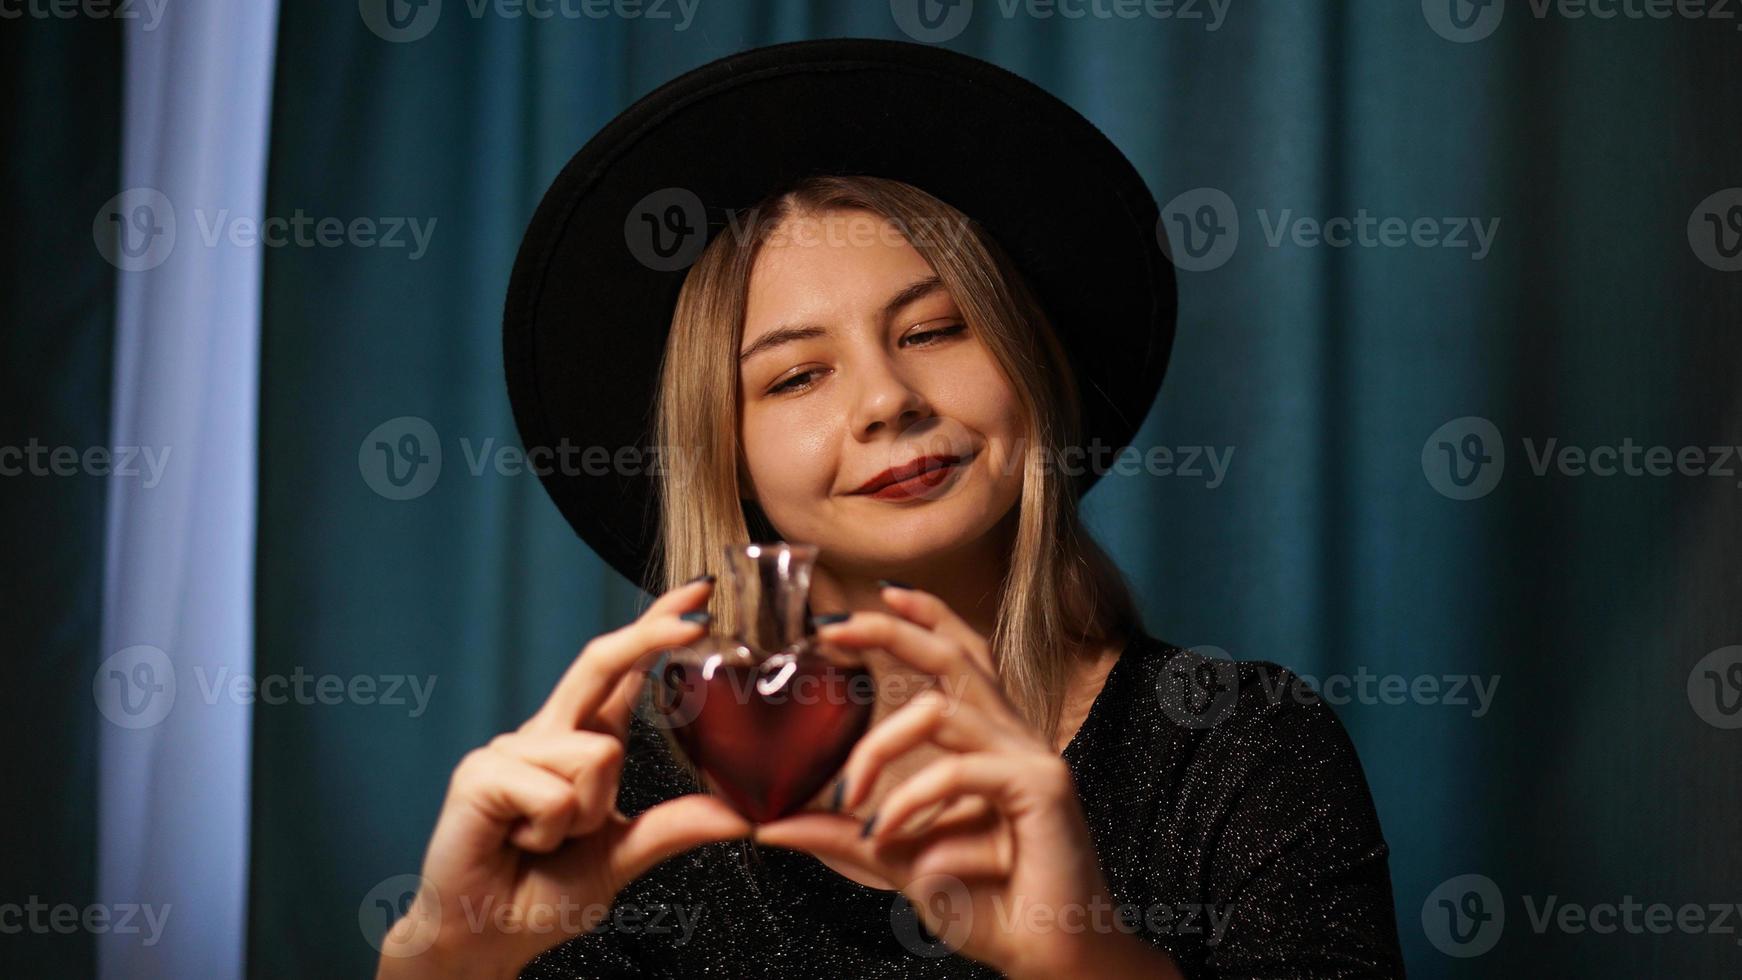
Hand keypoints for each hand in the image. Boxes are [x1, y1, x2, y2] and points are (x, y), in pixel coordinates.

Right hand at [377, 577, 751, 979]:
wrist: (483, 938)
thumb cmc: (541, 894)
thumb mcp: (622, 856)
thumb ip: (674, 827)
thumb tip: (742, 813)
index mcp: (583, 742)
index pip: (623, 672)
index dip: (656, 627)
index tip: (698, 593)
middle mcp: (548, 733)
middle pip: (601, 664)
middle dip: (651, 636)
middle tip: (699, 616)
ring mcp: (512, 748)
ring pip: (597, 754)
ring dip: (586, 815)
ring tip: (549, 843)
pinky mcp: (483, 772)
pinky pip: (556, 792)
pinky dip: (552, 831)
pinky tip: (520, 843)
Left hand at [752, 585, 1161, 977]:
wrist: (1047, 955)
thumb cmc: (984, 902)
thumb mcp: (898, 858)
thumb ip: (842, 833)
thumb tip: (768, 824)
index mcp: (988, 740)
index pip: (961, 655)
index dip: (925, 617)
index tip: (876, 595)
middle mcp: (1013, 737)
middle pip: (956, 654)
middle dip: (892, 631)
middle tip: (832, 629)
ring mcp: (1032, 756)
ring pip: (942, 711)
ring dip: (879, 749)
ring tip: (851, 799)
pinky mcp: (1042, 787)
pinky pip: (958, 771)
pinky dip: (913, 799)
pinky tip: (890, 834)